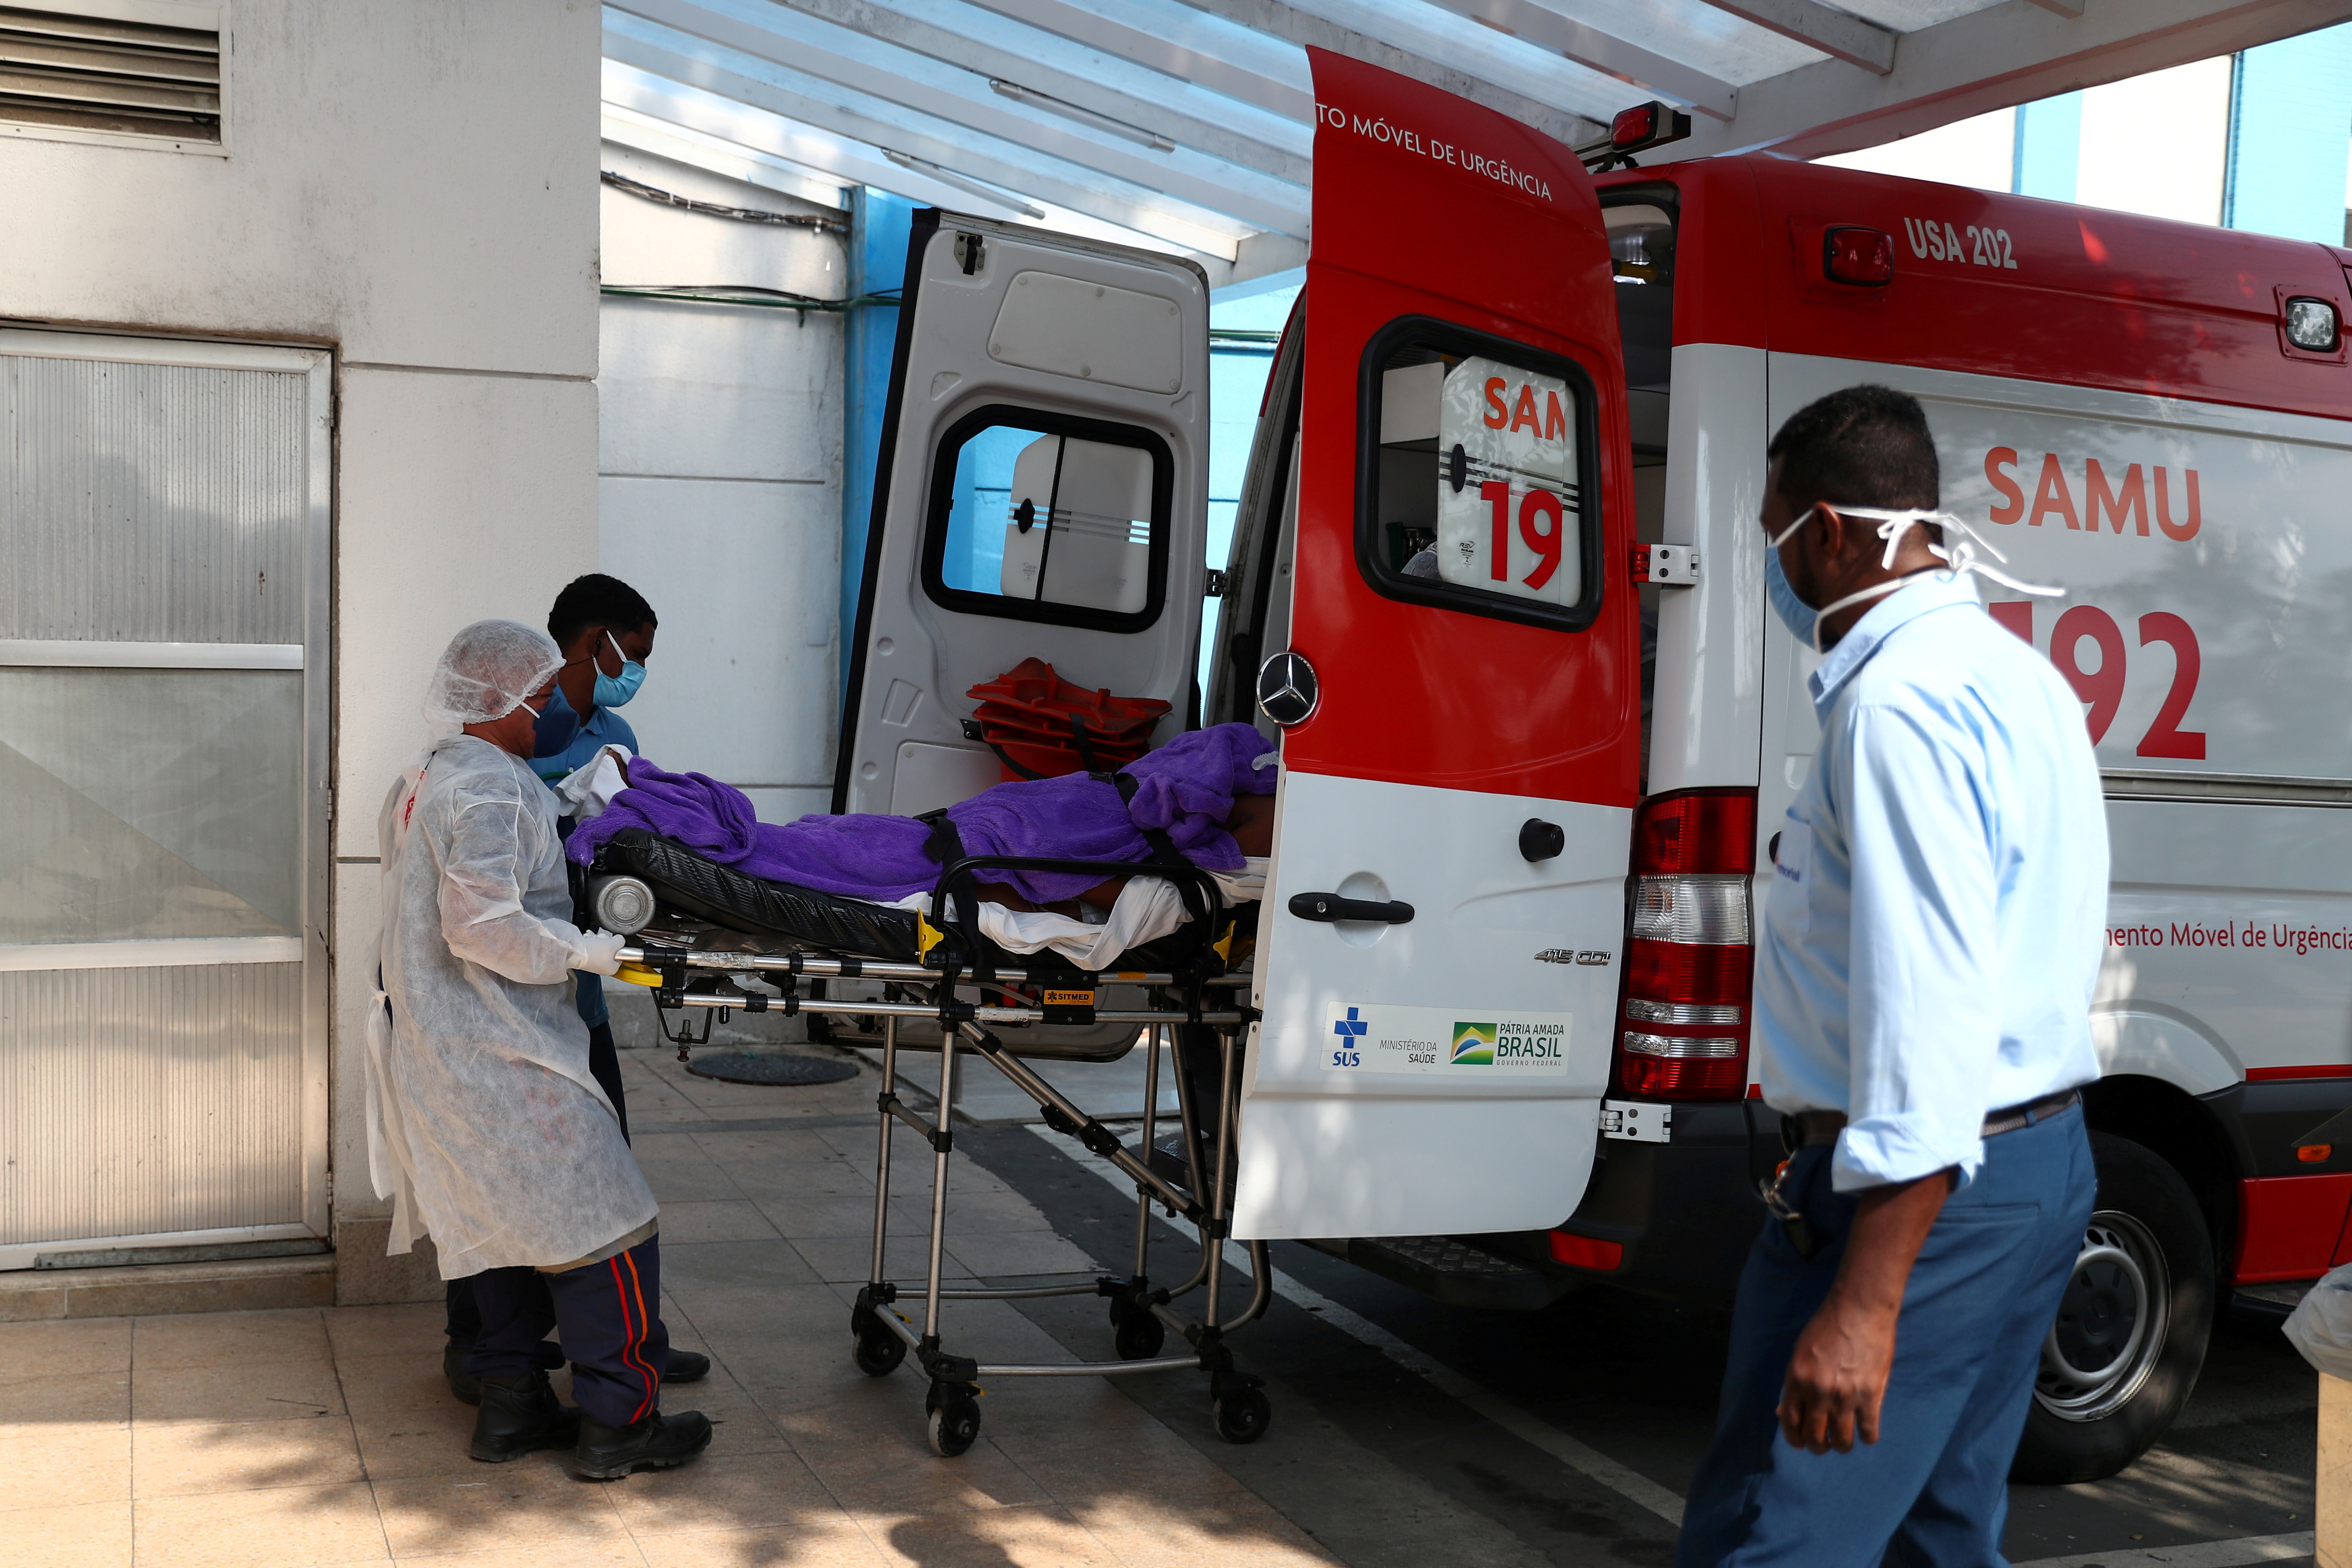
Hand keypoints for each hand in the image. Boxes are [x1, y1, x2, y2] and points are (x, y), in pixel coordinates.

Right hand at [577, 931, 626, 976]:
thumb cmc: (592, 952)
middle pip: (612, 949)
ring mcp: (595, 962)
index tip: (613, 942)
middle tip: (601, 940)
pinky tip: (589, 938)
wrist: (573, 951)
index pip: (622, 955)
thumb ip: (621, 941)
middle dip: (606, 940)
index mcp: (612, 969)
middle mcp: (604, 967)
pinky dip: (592, 940)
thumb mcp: (613, 944)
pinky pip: (594, 945)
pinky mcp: (588, 957)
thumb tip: (620, 939)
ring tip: (594, 938)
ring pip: (603, 945)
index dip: (618, 945)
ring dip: (599, 939)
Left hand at [1773, 1166, 1952, 1455]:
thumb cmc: (1827, 1326)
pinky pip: (1869, 1431)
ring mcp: (1845, 1395)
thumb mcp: (1800, 1352)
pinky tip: (1866, 1433)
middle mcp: (1818, 1391)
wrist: (1859, 1308)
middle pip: (1815, 1437)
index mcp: (1796, 1378)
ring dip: (1842, 1446)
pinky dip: (1867, 1438)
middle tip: (1824, 1445)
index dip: (1795, 1438)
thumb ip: (1795, 1383)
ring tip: (1844, 1442)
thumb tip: (1783, 1411)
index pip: (1790, 1421)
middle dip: (1818, 1447)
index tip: (1800, 1443)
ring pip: (1842, 1440)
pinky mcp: (1871, 1395)